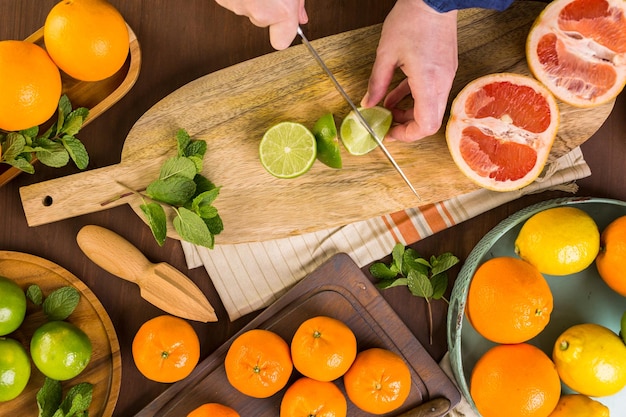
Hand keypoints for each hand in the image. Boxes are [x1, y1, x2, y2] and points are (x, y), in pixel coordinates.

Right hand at [215, 0, 307, 49]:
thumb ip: (297, 4)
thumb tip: (300, 17)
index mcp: (279, 9)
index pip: (282, 42)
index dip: (284, 31)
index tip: (287, 23)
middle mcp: (258, 12)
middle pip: (263, 21)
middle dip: (267, 7)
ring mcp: (237, 5)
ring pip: (247, 9)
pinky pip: (233, 0)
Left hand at [361, 0, 457, 141]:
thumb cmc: (412, 20)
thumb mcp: (386, 54)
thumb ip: (377, 83)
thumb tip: (368, 104)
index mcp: (428, 83)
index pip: (425, 125)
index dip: (406, 135)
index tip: (389, 133)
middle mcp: (442, 83)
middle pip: (429, 121)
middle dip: (406, 126)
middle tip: (387, 124)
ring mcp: (446, 75)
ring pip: (430, 107)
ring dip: (408, 111)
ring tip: (386, 109)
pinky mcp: (444, 68)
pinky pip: (430, 92)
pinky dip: (413, 97)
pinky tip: (394, 94)